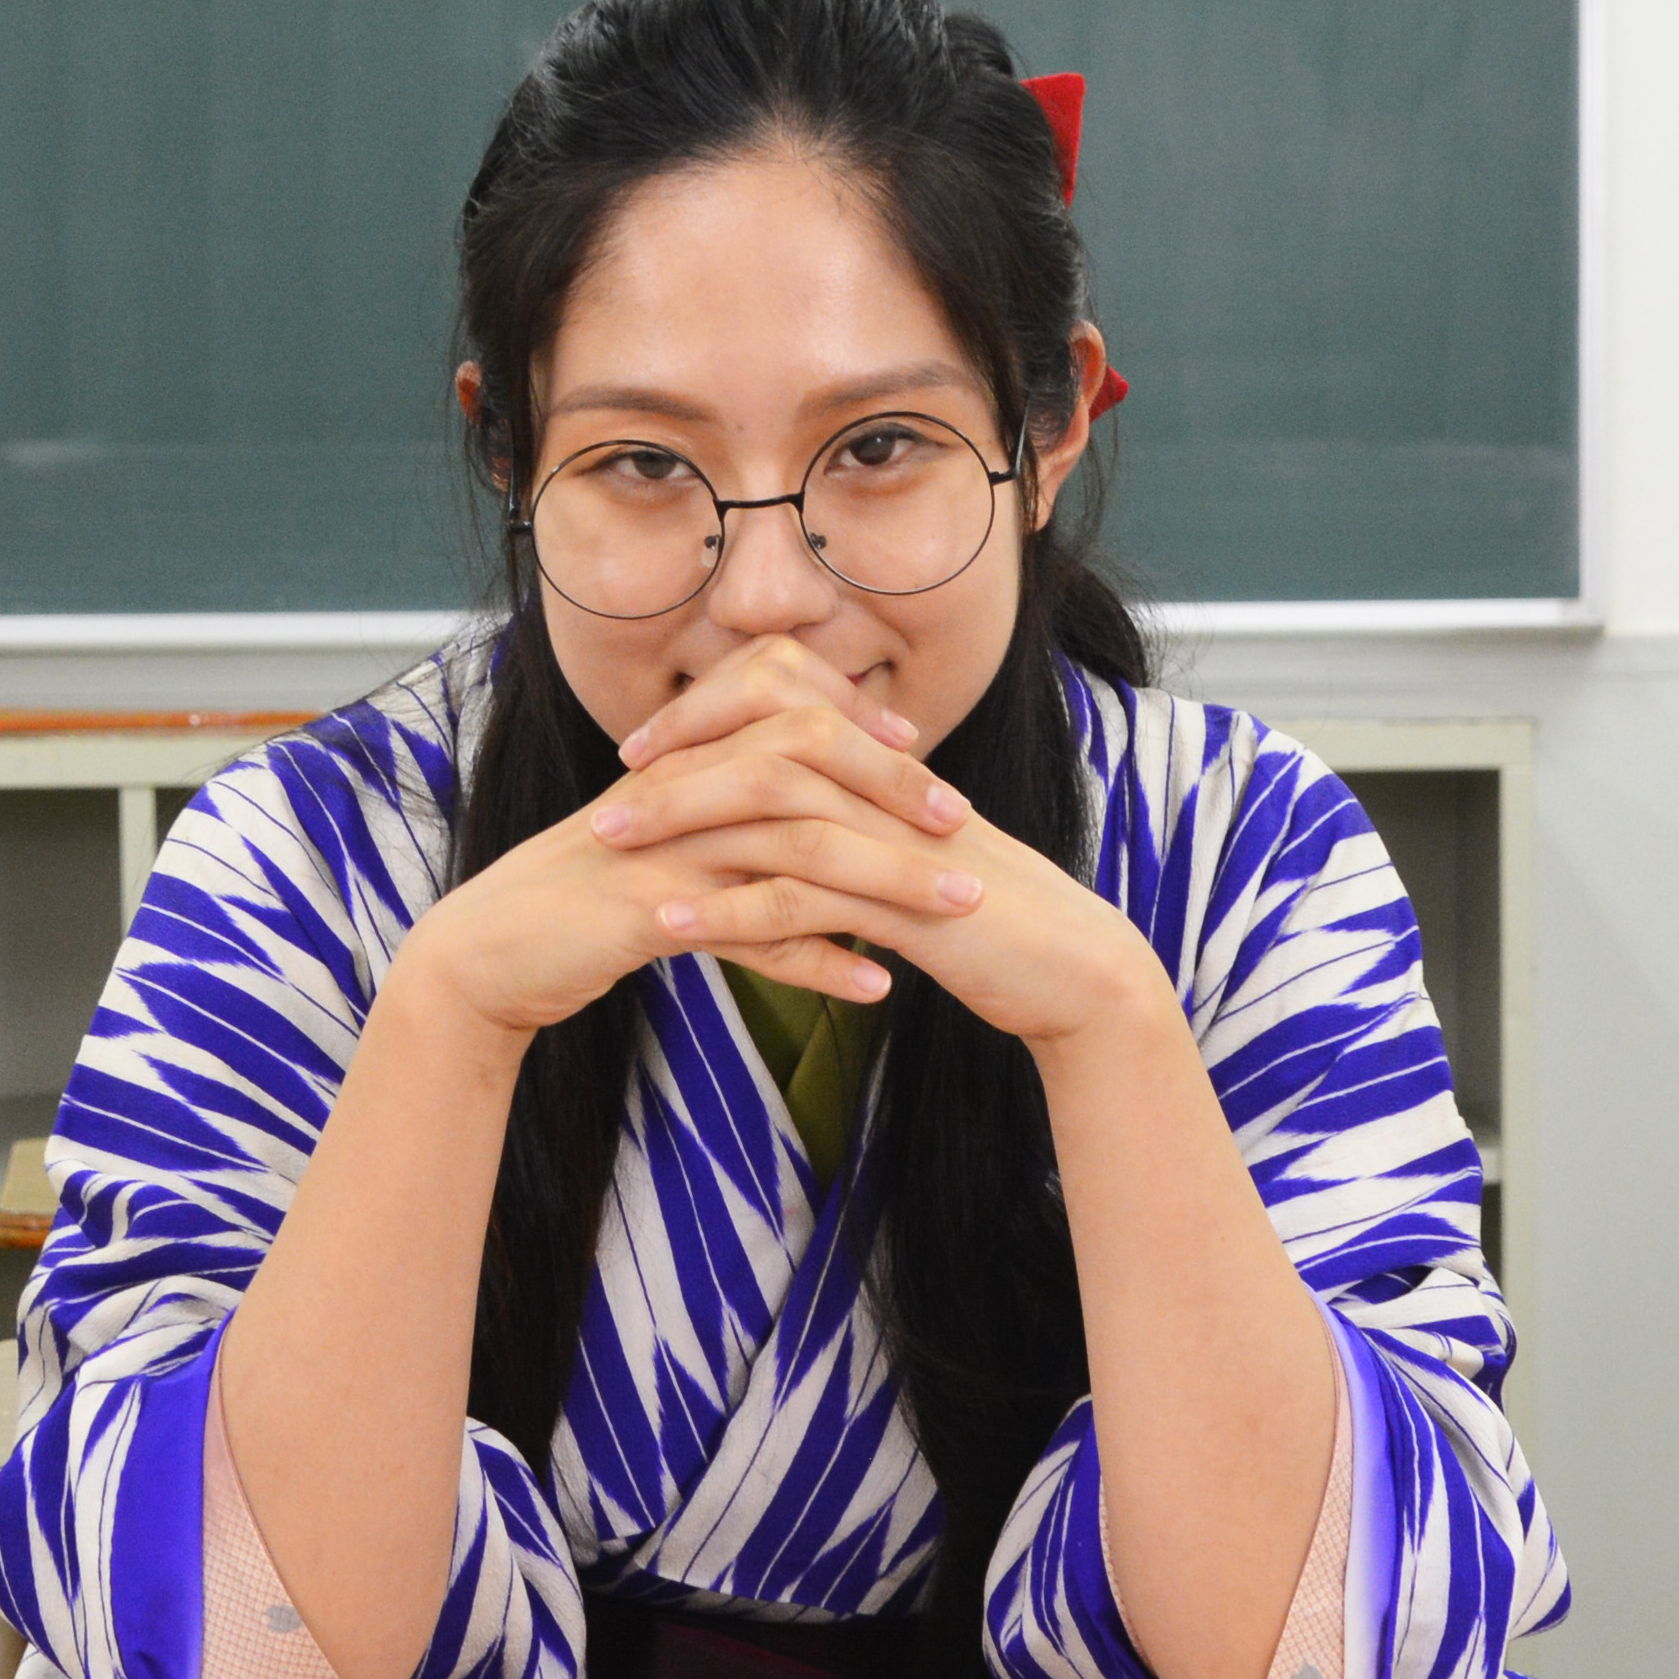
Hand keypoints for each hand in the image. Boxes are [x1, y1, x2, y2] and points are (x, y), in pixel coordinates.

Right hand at [373, 640, 923, 1045]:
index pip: (786, 705)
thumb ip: (729, 816)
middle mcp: (678, 788)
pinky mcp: (645, 913)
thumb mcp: (664, 845)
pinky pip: (750, 931)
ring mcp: (663, 847)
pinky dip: (818, 961)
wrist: (488, 957)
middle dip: (895, 792)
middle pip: (805, 761)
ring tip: (957, 909)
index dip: (858, 724)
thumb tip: (810, 811)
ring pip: (794, 846)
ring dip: (885, 879)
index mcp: (683, 761)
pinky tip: (875, 985)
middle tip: (964, 826)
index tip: (921, 759)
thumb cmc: (581, 901)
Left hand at [583, 638, 1170, 1057]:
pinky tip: (672, 928)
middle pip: (763, 745)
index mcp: (885, 770)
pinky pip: (799, 897)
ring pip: (770, 811)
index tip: (642, 749)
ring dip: (683, 830)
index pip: (783, 707)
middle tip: (603, 801)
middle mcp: (886, 790)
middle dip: (675, 769)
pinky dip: (729, 910)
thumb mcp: (912, 856)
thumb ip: (857, 822)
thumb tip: (787, 814)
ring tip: (613, 852)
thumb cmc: (991, 919)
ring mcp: (895, 842)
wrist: (1074, 971)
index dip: (707, 718)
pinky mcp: (903, 906)